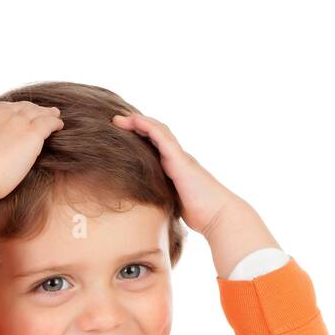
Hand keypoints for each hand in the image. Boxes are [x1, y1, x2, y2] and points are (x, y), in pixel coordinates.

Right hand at [0, 101, 63, 201]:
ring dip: (48, 113)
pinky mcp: (32, 134)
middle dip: (34, 109)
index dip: (17, 110)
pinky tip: (59, 125)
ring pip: (39, 113)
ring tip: (55, 116)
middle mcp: (2, 115)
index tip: (22, 113)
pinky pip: (49, 123)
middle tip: (44, 111)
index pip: (5, 107)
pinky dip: (55, 122)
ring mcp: (18, 122)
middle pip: (24, 107)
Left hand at [111, 113, 240, 235]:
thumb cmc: (201, 214)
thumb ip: (164, 197)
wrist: (219, 216)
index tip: (121, 135)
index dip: (140, 138)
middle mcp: (178, 159)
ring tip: (120, 119)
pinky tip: (135, 120)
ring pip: (159, 131)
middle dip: (136, 127)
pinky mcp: (181, 160)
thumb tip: (148, 206)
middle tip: (115, 122)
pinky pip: (163, 137)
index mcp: (176, 168)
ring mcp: (180, 158)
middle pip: (155, 135)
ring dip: (139, 122)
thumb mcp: (175, 203)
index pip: (156, 147)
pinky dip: (148, 126)